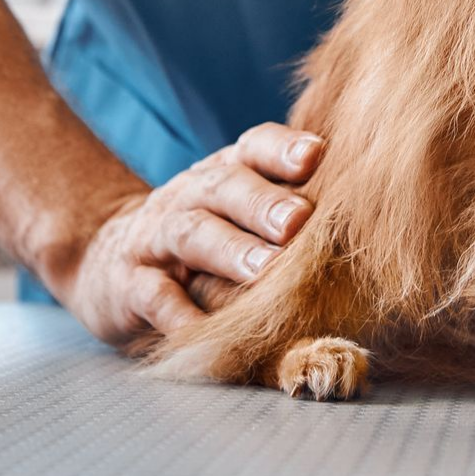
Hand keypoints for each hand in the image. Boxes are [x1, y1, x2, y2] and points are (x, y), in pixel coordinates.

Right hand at [57, 121, 322, 347]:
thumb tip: (367, 217)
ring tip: (264, 271)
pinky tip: (203, 329)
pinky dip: (177, 313)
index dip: (283, 148)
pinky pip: (152, 296)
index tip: (318, 153)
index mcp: (226, 172)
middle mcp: (192, 195)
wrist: (107, 258)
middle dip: (264, 203)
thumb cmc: (203, 234)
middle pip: (227, 187)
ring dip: (230, 250)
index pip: (254, 146)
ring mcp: (157, 237)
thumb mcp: (236, 210)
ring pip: (193, 234)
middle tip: (299, 220)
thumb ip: (288, 206)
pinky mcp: (128, 285)